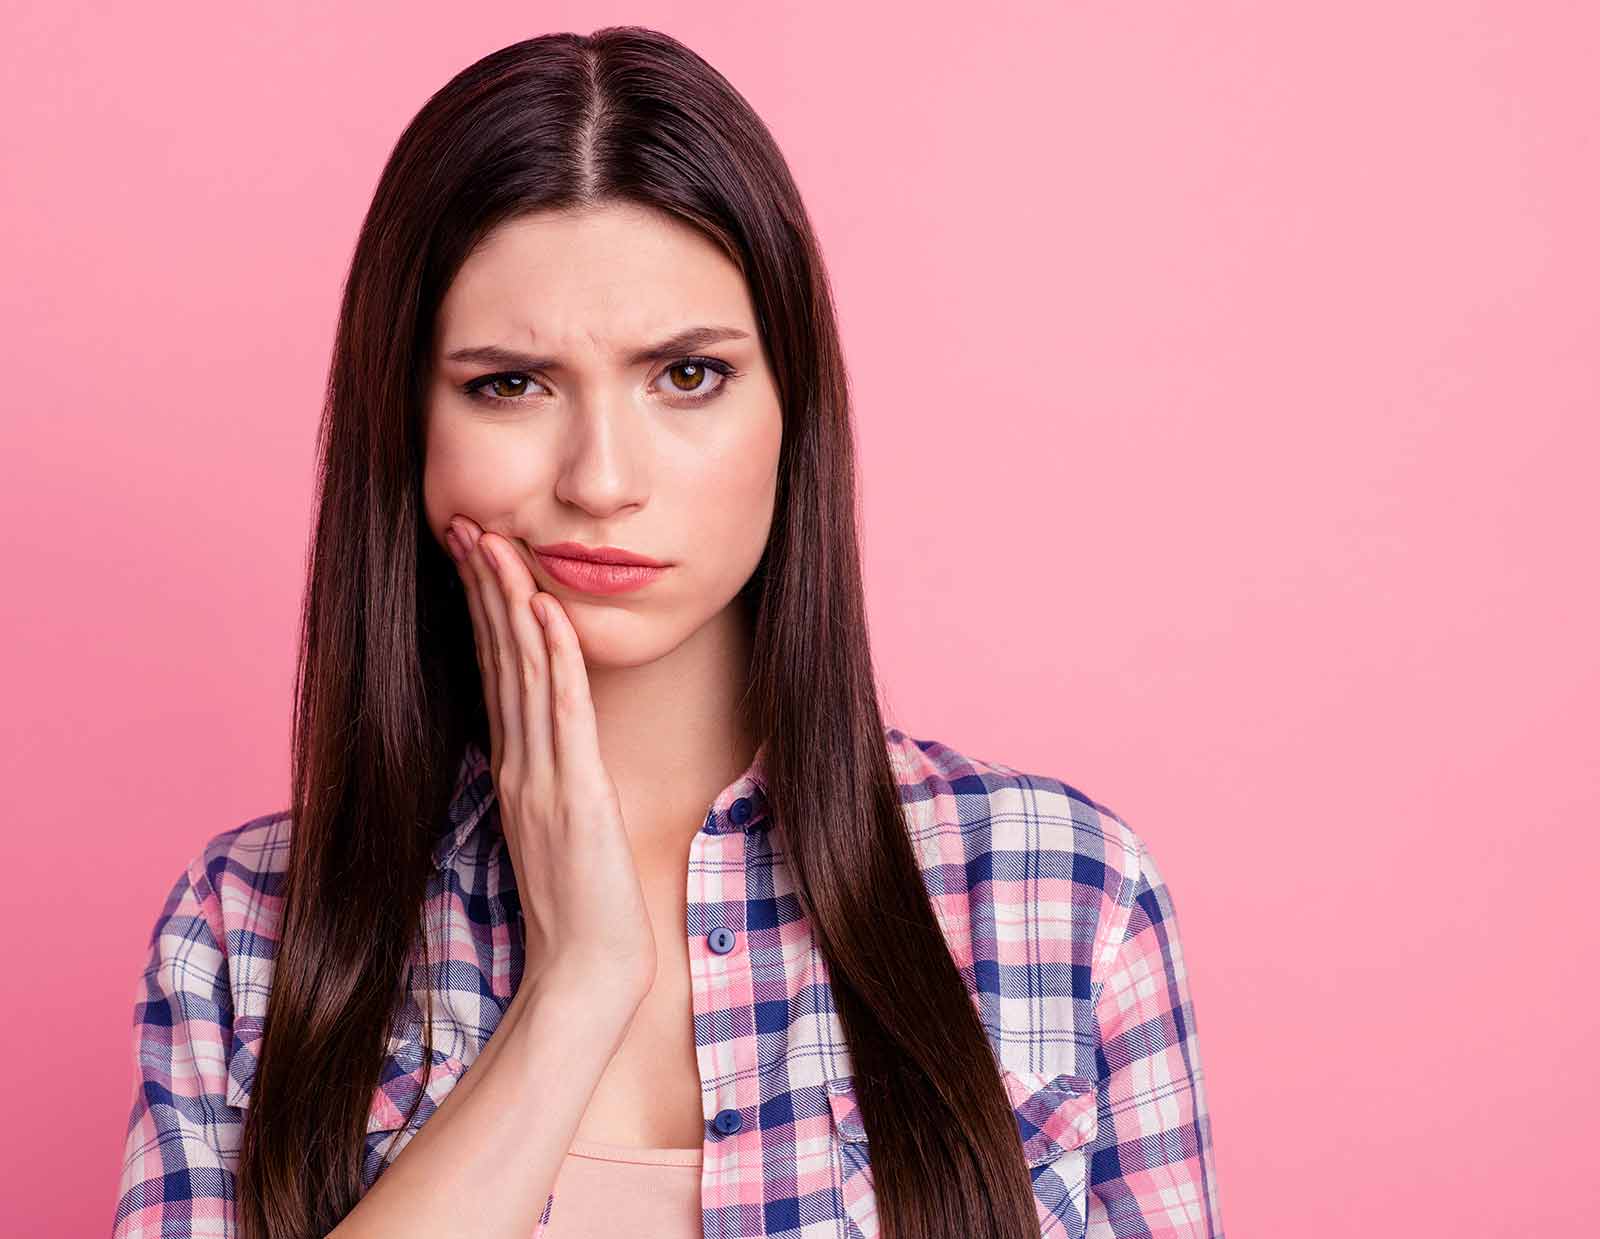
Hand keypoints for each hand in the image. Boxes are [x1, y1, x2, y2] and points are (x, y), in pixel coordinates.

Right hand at [443, 514, 657, 1007]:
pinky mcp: (574, 796)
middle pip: (497, 660)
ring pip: (522, 673)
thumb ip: (544, 783)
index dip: (481, 612)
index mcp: (515, 771)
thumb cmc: (577, 909)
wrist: (586, 973)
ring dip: (509, 604)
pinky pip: (562, 715)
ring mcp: (542, 779)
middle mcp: (520, 766)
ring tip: (495, 544)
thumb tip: (542, 745)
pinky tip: (546, 610)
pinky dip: (554, 659)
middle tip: (465, 525)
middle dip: (482, 588)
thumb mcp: (555, 832)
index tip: (471, 557)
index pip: (494, 673)